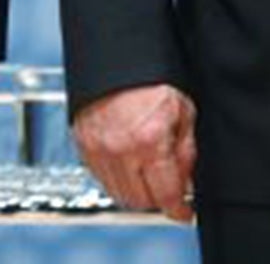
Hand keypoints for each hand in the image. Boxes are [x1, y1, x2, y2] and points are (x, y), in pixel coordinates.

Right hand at [73, 82, 197, 221]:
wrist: (116, 55)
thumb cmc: (151, 78)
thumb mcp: (183, 113)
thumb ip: (186, 153)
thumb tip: (187, 183)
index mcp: (149, 141)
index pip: (167, 197)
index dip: (180, 211)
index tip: (185, 213)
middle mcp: (120, 149)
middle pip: (142, 201)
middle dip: (158, 198)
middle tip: (167, 186)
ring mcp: (97, 148)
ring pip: (119, 194)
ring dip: (136, 191)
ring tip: (147, 174)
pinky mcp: (82, 143)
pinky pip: (100, 178)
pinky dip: (115, 179)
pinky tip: (127, 164)